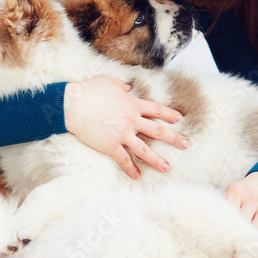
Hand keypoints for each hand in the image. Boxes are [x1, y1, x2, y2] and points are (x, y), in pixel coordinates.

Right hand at [63, 75, 187, 178]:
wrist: (71, 105)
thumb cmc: (87, 91)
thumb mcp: (107, 81)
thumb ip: (120, 85)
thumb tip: (128, 88)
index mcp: (132, 104)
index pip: (156, 110)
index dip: (169, 114)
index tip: (179, 119)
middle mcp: (131, 120)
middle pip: (157, 131)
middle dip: (174, 138)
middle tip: (186, 144)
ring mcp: (122, 134)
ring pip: (144, 150)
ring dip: (157, 160)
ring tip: (167, 168)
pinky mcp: (110, 145)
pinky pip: (123, 159)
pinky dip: (130, 168)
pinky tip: (136, 175)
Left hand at [226, 172, 257, 252]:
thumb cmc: (246, 191)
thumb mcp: (233, 191)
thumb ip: (226, 207)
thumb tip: (216, 228)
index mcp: (237, 193)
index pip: (229, 212)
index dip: (225, 228)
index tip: (221, 242)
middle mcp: (253, 199)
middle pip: (243, 222)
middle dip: (238, 238)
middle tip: (233, 254)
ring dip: (253, 244)